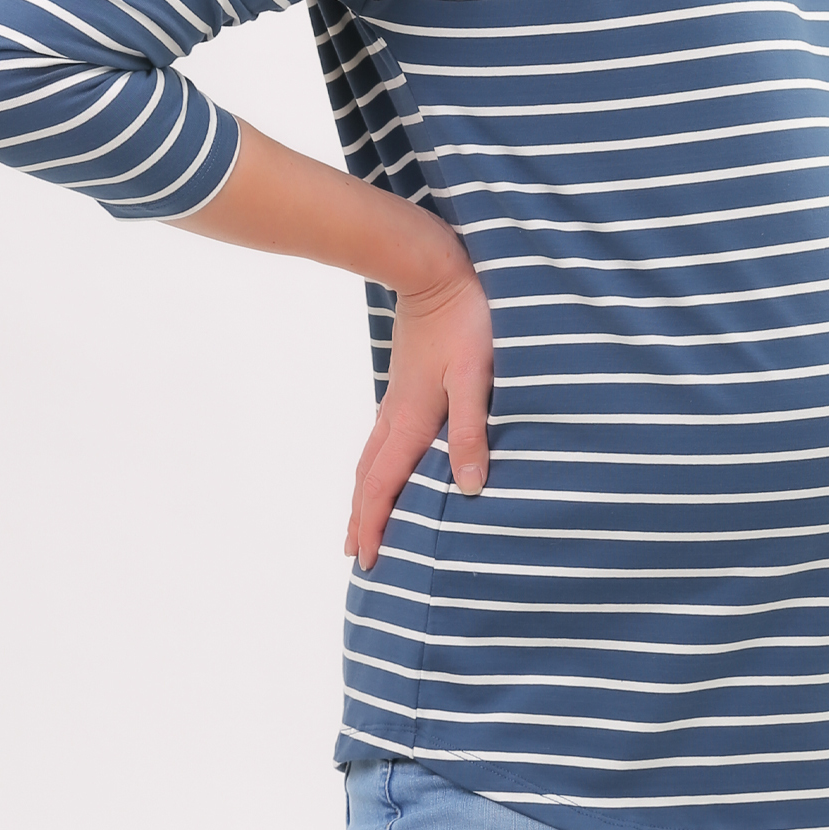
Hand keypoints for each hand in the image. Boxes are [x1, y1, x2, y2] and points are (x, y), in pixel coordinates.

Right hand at [345, 256, 493, 570]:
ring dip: (364, 490)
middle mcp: (397, 414)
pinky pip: (382, 435)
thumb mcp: (476, 376)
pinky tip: (385, 460)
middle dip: (361, 516)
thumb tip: (469, 488)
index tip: (367, 560)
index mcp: (413, 420)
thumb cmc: (463, 319)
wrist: (433, 269)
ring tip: (360, 516)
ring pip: (372, 455)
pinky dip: (375, 462)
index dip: (375, 524)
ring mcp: (397, 396)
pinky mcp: (405, 381)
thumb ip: (472, 430)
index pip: (384, 484)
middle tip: (353, 552)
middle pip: (369, 475)